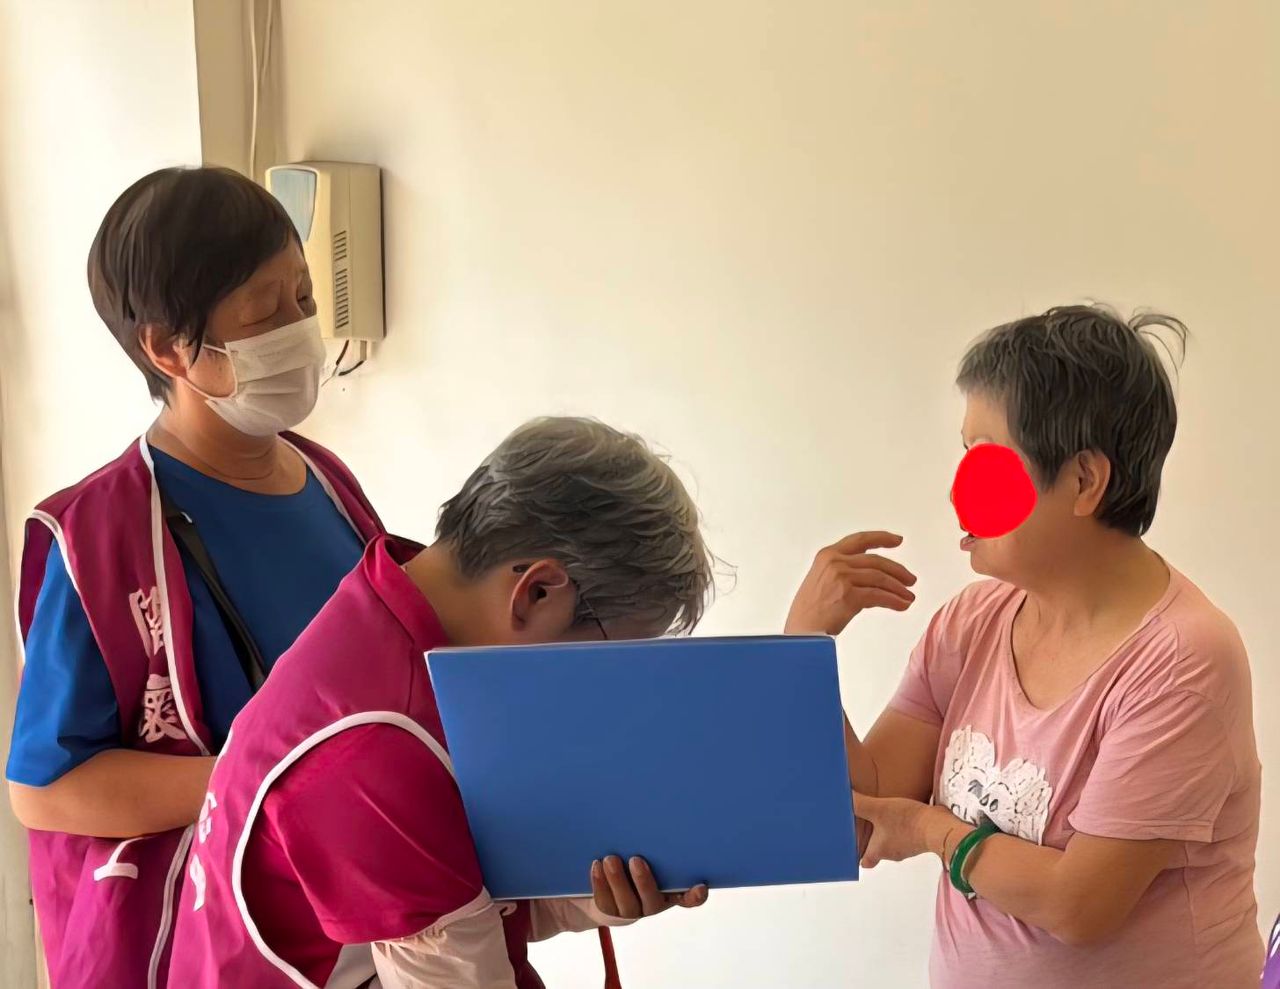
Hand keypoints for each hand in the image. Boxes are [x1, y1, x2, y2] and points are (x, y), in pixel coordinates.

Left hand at [590, 855, 708, 919]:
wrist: (600, 887)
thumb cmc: (630, 862)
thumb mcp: (644, 855)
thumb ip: (651, 846)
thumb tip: (652, 812)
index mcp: (668, 891)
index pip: (686, 898)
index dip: (694, 895)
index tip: (700, 886)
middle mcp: (652, 904)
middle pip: (652, 900)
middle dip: (644, 881)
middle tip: (636, 859)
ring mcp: (630, 911)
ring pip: (626, 902)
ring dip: (618, 880)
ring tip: (610, 859)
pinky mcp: (609, 914)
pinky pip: (605, 902)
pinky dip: (600, 883)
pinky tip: (596, 866)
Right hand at [785, 532, 916, 635]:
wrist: (801, 633)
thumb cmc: (809, 613)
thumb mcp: (821, 580)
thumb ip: (842, 572)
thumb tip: (873, 577)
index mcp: (827, 555)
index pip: (860, 540)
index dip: (881, 538)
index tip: (897, 540)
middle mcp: (835, 562)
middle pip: (876, 561)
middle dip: (898, 570)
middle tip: (910, 579)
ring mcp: (841, 577)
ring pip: (880, 578)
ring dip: (899, 588)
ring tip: (909, 597)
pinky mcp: (849, 595)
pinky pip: (879, 596)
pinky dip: (894, 601)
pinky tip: (902, 605)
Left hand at [853, 791, 965, 867]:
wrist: (939, 827)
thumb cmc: (906, 823)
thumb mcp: (878, 809)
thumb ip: (860, 804)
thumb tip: (843, 796)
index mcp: (878, 851)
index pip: (865, 862)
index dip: (857, 857)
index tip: (851, 847)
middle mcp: (893, 854)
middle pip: (878, 851)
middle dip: (872, 840)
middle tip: (864, 824)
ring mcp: (908, 848)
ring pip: (893, 842)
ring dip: (888, 832)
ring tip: (882, 815)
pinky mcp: (920, 839)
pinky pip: (907, 835)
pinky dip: (903, 827)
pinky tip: (901, 813)